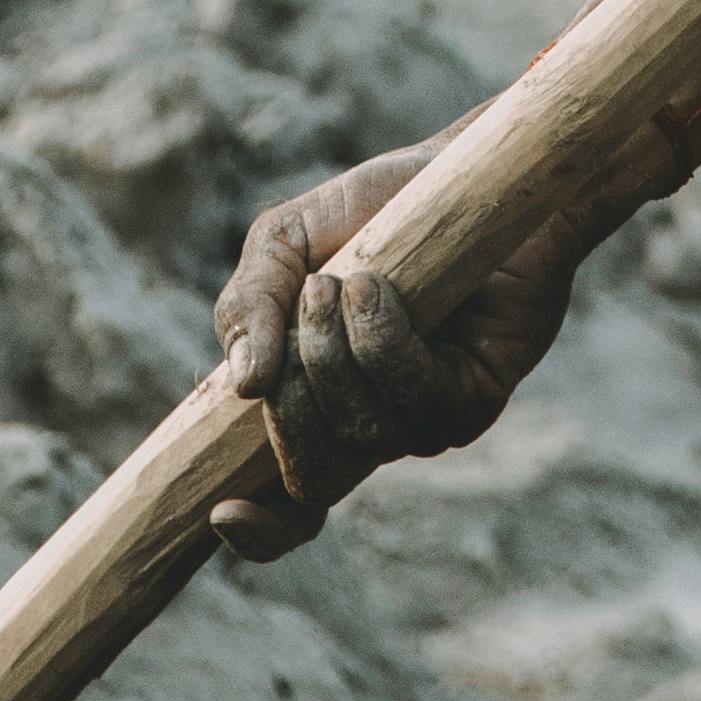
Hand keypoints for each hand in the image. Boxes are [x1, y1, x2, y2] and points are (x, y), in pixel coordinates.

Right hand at [206, 142, 582, 563]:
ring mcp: (428, 421)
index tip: (224, 514)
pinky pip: (417, 397)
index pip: (291, 512)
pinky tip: (375, 287)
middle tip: (305, 302)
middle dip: (291, 398)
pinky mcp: (476, 395)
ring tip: (339, 282)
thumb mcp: (285, 242)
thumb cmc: (375, 209)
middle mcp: (375, 429)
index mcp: (320, 408)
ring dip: (333, 354)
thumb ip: (246, 306)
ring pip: (361, 433)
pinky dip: (382, 341)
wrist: (467, 167)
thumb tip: (243, 387)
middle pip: (313, 476)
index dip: (259, 533)